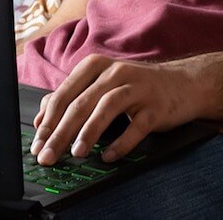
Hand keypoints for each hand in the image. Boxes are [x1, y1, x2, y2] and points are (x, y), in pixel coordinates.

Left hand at [29, 54, 205, 164]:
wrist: (185, 83)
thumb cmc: (138, 87)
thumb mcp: (103, 86)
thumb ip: (72, 98)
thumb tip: (40, 119)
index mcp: (96, 66)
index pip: (64, 94)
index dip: (48, 121)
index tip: (37, 144)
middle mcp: (115, 72)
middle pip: (81, 103)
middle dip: (60, 132)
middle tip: (48, 155)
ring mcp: (138, 87)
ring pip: (106, 108)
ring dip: (88, 132)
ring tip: (76, 153)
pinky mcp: (156, 106)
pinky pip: (136, 126)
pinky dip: (121, 143)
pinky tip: (109, 156)